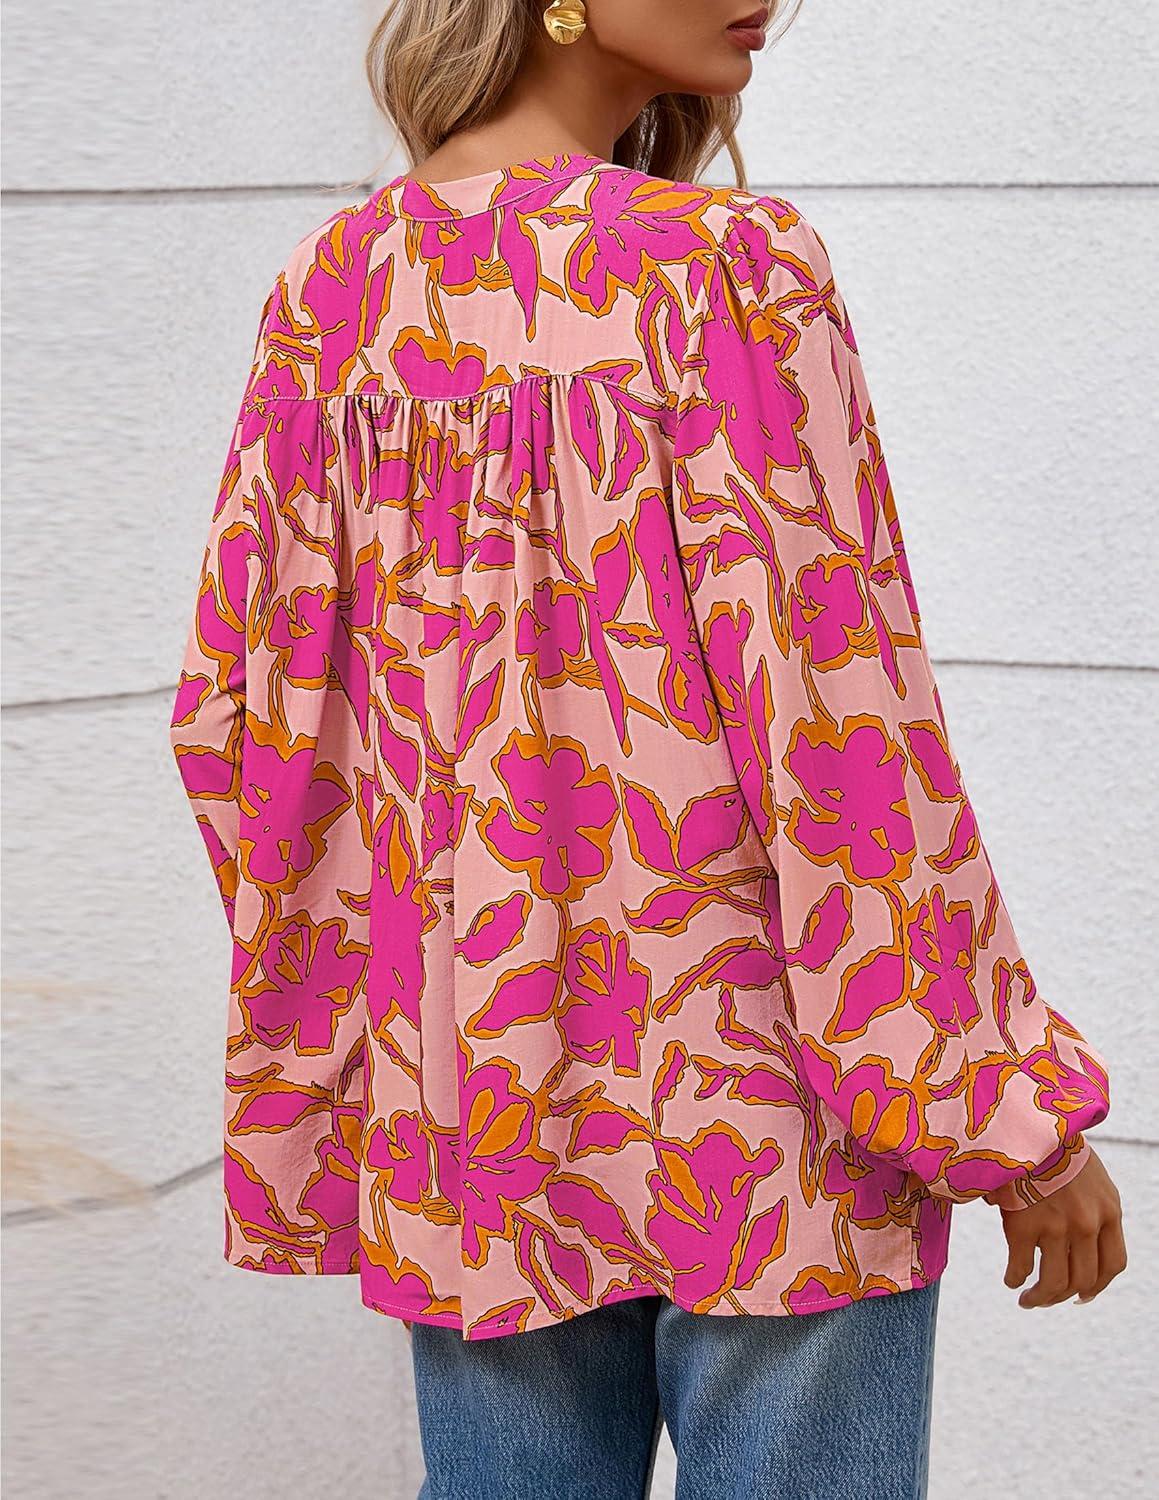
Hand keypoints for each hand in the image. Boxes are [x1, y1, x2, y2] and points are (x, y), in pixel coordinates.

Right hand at [1000, 1148, 1125, 1307]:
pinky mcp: (1023, 1225)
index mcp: (1108, 1210)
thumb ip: (1091, 1208)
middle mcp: (1087, 1224)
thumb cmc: (1053, 1145)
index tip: (1082, 1295)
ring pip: (1054, 1283)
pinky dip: (1015, 1279)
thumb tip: (1074, 1241)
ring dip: (1040, 1298)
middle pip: (1084, 1279)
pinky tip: (1011, 1280)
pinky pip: (1021, 1267)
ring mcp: (1056, 1227)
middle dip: (1065, 1296)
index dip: (1097, 1286)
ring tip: (1028, 1299)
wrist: (1025, 1123)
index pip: (1113, 1264)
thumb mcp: (1090, 1175)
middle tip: (1047, 1299)